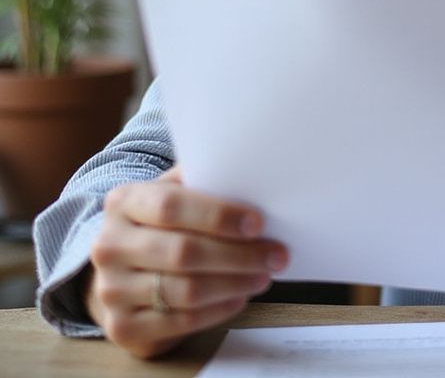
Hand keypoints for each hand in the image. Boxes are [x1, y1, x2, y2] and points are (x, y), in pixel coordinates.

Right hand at [85, 166, 287, 357]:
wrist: (122, 269)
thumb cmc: (162, 223)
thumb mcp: (174, 192)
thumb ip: (204, 181)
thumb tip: (255, 175)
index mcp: (124, 202)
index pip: (171, 206)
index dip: (218, 215)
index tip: (258, 223)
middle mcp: (109, 246)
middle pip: (182, 252)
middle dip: (238, 255)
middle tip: (276, 255)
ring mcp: (112, 290)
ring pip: (184, 290)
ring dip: (234, 283)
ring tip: (264, 275)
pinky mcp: (122, 327)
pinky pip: (180, 321)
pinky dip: (217, 310)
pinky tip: (240, 297)